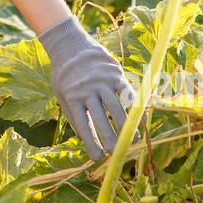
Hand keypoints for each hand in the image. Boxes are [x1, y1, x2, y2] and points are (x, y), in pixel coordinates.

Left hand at [37, 14, 137, 162]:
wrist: (71, 44)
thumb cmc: (64, 74)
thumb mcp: (62, 94)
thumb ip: (73, 115)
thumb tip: (84, 139)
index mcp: (72, 97)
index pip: (83, 125)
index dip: (91, 143)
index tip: (98, 158)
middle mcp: (87, 90)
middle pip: (101, 118)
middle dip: (109, 138)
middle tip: (116, 153)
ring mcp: (102, 81)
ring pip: (116, 107)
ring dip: (126, 125)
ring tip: (133, 139)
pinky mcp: (114, 73)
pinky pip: (127, 92)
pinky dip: (134, 106)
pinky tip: (141, 118)